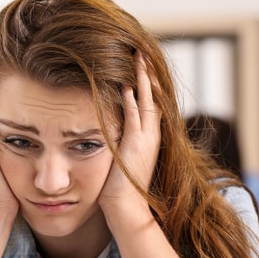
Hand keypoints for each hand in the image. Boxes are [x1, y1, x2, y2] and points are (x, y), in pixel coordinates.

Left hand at [99, 52, 160, 217]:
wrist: (124, 207)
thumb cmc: (117, 187)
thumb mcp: (119, 156)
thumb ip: (117, 139)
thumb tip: (105, 129)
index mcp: (148, 136)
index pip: (150, 101)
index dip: (145, 81)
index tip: (138, 62)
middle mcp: (151, 134)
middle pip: (153, 94)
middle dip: (147, 72)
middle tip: (141, 50)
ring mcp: (146, 138)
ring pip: (147, 100)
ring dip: (142, 78)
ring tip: (137, 56)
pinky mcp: (136, 144)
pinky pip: (135, 115)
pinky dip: (132, 98)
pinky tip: (126, 82)